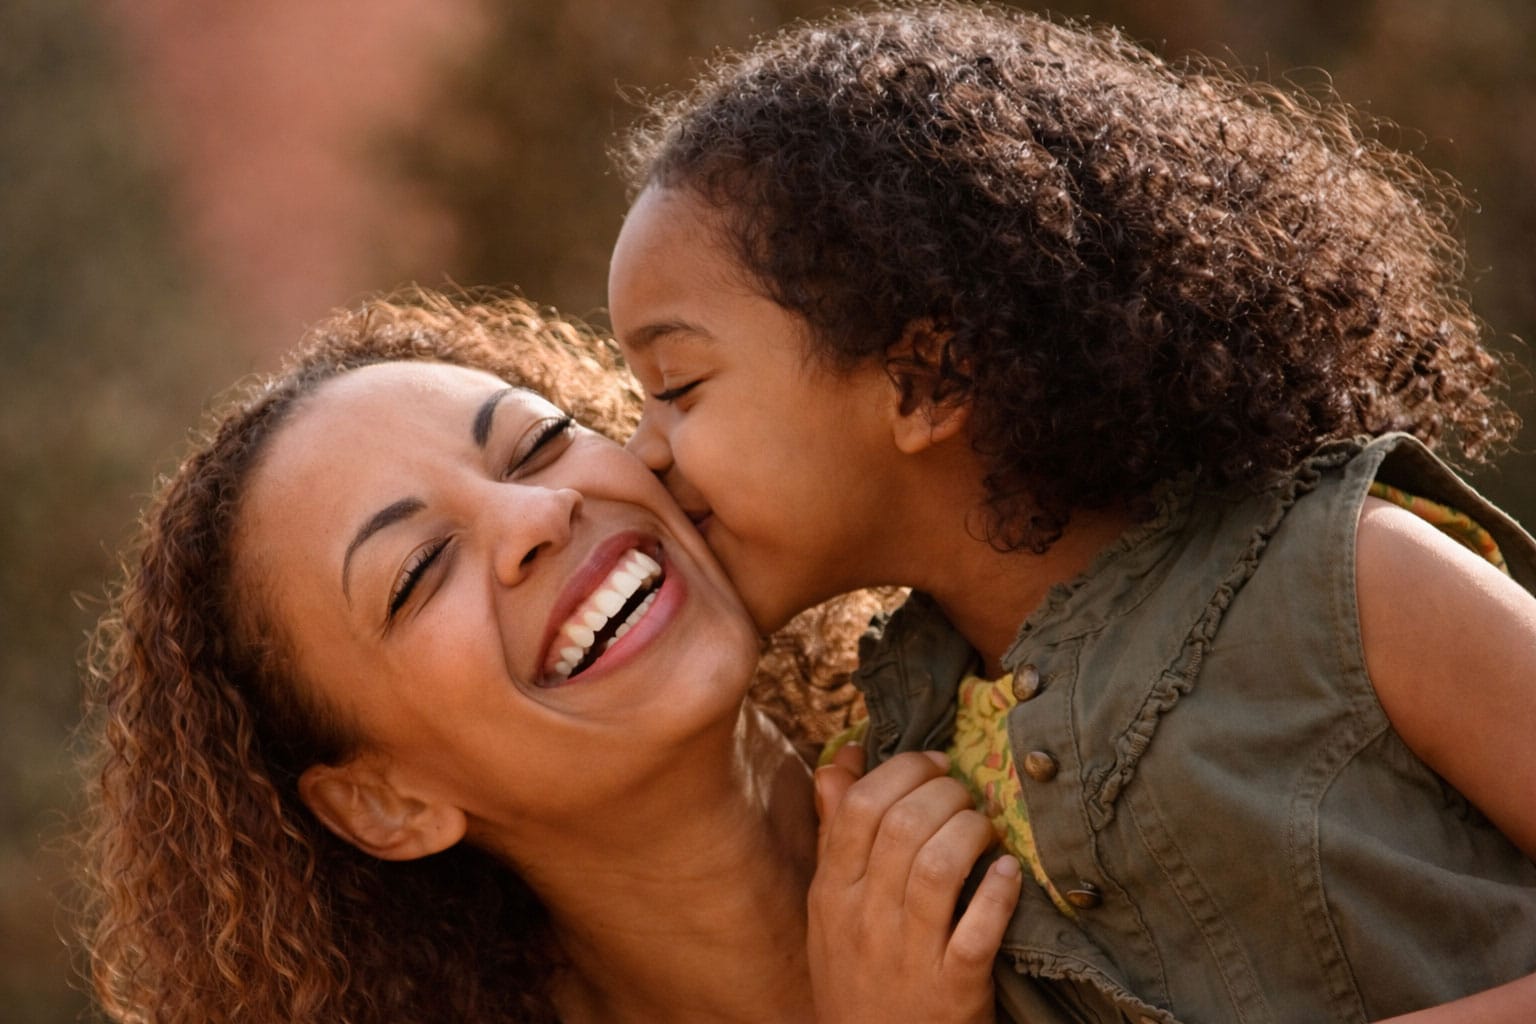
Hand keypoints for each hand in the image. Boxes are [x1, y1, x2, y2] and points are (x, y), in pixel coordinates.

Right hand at [809, 746, 1021, 1023]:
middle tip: (966, 797)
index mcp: (831, 892)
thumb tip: (844, 758)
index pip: (860, 805)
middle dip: (946, 793)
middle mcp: (864, 919)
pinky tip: (1009, 873)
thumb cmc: (857, 973)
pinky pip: (977, 930)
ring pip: (939, 868)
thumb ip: (836, 831)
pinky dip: (998, 892)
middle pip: (903, 826)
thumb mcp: (830, 907)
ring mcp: (908, 956)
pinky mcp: (953, 990)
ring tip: (985, 831)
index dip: (904, 770)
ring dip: (972, 833)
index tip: (935, 765)